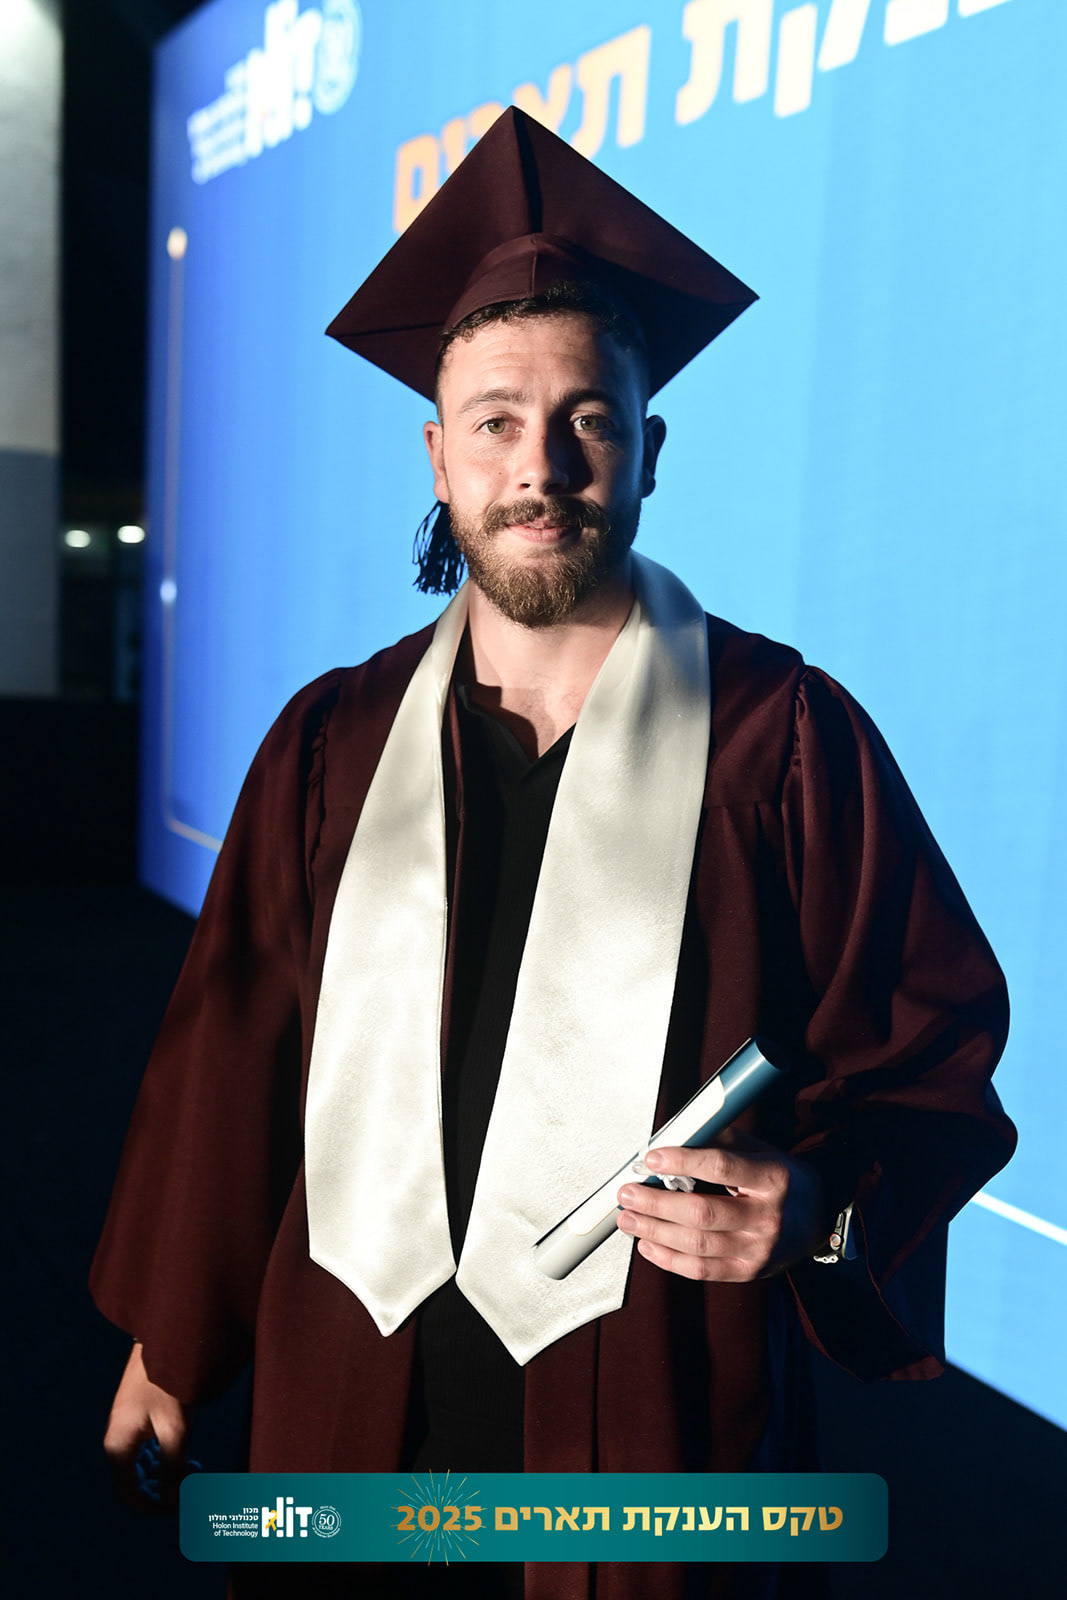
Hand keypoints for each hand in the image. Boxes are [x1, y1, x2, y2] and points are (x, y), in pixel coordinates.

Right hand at [103, 1342, 190, 1510]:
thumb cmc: (169, 1384)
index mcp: (118, 1447)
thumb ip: (172, 1469)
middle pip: (133, 1481)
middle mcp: (115, 1439)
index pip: (129, 1495)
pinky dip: (161, 1456)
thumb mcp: (175, 1430)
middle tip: (193, 1481)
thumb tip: (171, 1502)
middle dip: (162, 1488)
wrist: (164, 1341)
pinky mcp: (132, 1415)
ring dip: (163, 1472)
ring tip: (193, 1466)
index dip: (154, 1507)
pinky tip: (184, 1451)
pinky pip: (142, 1449)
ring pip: (139, 1465)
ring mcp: (122, 1426)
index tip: (180, 1505)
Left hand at [616, 1134, 827, 1281]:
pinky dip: (669, 1259)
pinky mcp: (749, 1272)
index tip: (651, 1158)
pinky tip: (648, 1245)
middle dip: (656, 1204)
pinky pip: (702, 1271)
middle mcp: (767, 1217)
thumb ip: (718, 1142)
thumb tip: (671, 1139)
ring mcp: (759, 1250)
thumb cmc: (781, 1179)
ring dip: (654, 1231)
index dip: (682, 1161)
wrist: (819, 1217)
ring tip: (628, 1219)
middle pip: (702, 1214)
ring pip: (697, 1245)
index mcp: (772, 1178)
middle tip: (628, 1193)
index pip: (721, 1168)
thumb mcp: (759, 1150)